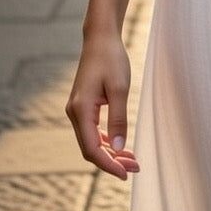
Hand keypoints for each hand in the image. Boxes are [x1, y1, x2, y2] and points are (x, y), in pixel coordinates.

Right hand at [66, 30, 139, 178]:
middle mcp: (74, 112)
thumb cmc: (111, 58)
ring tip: (131, 159)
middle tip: (135, 168)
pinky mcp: (83, 106)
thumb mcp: (120, 88)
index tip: (126, 174)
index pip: (92, 149)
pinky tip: (119, 145)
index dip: (108, 165)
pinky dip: (105, 141)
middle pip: (90, 149)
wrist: (101, 37)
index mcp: (81, 109)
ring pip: (90, 141)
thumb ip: (118, 120)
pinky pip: (91, 131)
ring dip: (109, 153)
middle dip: (112, 161)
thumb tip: (118, 148)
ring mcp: (77, 109)